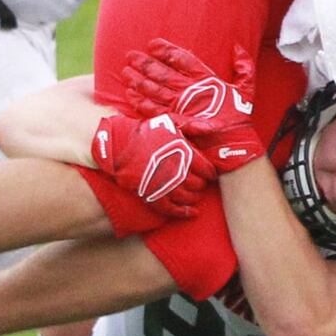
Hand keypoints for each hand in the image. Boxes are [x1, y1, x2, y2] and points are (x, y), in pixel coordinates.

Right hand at [91, 112, 214, 218]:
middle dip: (201, 185)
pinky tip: (192, 213)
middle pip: (198, 184)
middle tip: (200, 183)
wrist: (119, 145)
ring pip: (187, 197)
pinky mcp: (152, 195)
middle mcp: (176, 169)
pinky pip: (172, 209)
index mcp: (183, 152)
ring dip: (194, 198)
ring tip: (194, 195)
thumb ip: (193, 125)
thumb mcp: (171, 122)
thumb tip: (216, 127)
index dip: (210, 173)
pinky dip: (184, 213)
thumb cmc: (147, 132)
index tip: (210, 174)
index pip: (206, 169)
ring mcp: (164, 184)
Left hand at [121, 40, 265, 173]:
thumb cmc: (239, 117)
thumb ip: (243, 68)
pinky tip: (129, 95)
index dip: (166, 50)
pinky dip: (140, 102)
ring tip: (126, 72)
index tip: (152, 44)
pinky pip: (152, 110)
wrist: (233, 146)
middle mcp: (189, 90)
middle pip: (162, 72)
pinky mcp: (173, 122)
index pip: (183, 58)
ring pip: (153, 89)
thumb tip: (237, 47)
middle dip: (145, 63)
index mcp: (206, 79)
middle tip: (130, 55)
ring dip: (138, 80)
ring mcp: (180, 107)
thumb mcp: (246, 89)